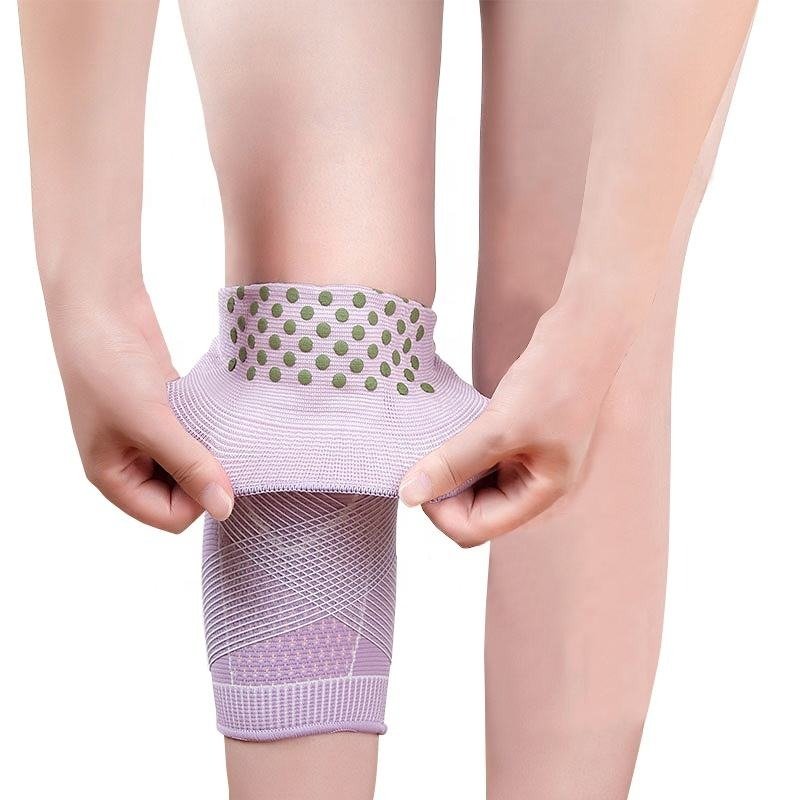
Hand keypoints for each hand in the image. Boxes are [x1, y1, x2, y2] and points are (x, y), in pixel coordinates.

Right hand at [45, 280, 232, 532]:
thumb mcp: (151, 422)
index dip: (198, 500)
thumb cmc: (109, 367)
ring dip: (210, 450)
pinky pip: (195, 436)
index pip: (169, 517)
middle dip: (206, 475)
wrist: (99, 306)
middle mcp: (129, 463)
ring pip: (192, 463)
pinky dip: (208, 429)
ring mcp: (147, 436)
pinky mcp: (165, 411)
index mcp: (113, 478)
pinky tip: (218, 414)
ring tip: (221, 428)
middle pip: (183, 494)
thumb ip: (189, 466)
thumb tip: (225, 509)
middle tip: (226, 447)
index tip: (219, 467)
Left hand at [399, 306, 610, 546]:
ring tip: (430, 446)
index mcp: (541, 494)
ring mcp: (528, 462)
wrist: (584, 331)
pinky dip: (459, 453)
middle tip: (419, 461)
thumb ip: (453, 462)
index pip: (476, 529)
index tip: (418, 478)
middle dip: (443, 494)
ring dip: (449, 473)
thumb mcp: (499, 427)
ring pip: (474, 487)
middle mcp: (535, 486)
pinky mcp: (518, 440)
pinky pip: (480, 461)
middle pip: (474, 513)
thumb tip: (408, 495)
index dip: (440, 512)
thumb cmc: (554, 380)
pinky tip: (446, 434)